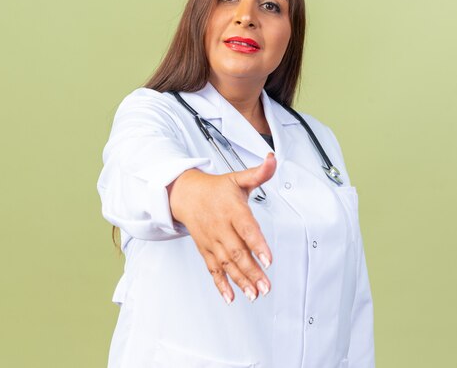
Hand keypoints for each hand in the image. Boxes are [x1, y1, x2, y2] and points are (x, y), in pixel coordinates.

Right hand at [167, 153, 275, 303]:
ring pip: (226, 263)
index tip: (268, 260)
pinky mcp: (205, 250)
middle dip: (252, 271)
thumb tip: (272, 160)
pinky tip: (230, 297)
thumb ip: (259, 173)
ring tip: (254, 294)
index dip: (257, 244)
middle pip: (237, 251)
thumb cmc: (216, 188)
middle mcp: (221, 227)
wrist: (185, 194)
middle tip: (266, 286)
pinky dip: (220, 284)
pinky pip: (213, 269)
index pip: (246, 228)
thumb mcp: (238, 178)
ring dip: (240, 281)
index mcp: (232, 209)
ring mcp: (212, 241)